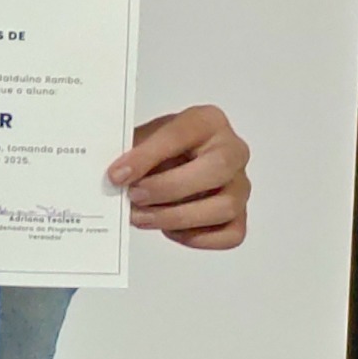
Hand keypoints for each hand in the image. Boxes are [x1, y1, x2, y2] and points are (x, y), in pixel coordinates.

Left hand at [109, 104, 250, 249]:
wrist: (175, 162)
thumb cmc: (160, 148)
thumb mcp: (143, 138)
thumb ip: (131, 152)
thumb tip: (116, 176)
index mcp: (208, 121)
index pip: (181, 134)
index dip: (147, 156)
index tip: (118, 174)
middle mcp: (233, 151)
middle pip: (216, 169)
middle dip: (168, 188)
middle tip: (134, 196)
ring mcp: (241, 185)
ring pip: (223, 207)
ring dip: (177, 217)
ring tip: (142, 217)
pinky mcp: (241, 215)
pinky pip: (231, 234)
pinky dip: (198, 237)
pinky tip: (170, 229)